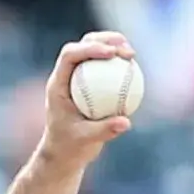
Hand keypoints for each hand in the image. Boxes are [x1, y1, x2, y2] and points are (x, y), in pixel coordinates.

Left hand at [33, 32, 137, 172]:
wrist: (64, 154)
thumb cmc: (69, 148)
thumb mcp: (85, 141)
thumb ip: (104, 130)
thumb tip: (126, 122)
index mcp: (58, 84)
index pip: (70, 56)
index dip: (90, 48)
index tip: (111, 53)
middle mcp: (67, 76)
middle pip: (83, 45)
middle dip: (104, 39)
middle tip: (125, 48)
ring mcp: (78, 78)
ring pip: (95, 53)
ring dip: (114, 47)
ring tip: (132, 54)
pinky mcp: (90, 84)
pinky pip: (106, 70)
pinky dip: (119, 66)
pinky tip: (135, 69)